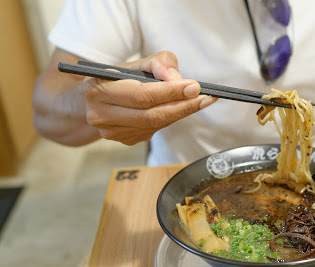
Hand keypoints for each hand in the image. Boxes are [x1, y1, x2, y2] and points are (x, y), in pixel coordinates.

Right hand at [83, 51, 216, 144]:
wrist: (93, 101)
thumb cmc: (117, 78)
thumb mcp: (134, 63)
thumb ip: (158, 63)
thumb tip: (175, 78)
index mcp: (98, 89)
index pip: (142, 95)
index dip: (170, 92)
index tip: (194, 86)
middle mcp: (101, 115)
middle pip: (151, 115)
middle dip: (183, 106)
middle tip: (205, 98)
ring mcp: (112, 133)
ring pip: (155, 125)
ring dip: (181, 113)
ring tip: (200, 101)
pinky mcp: (125, 140)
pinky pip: (154, 130)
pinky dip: (170, 119)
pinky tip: (180, 109)